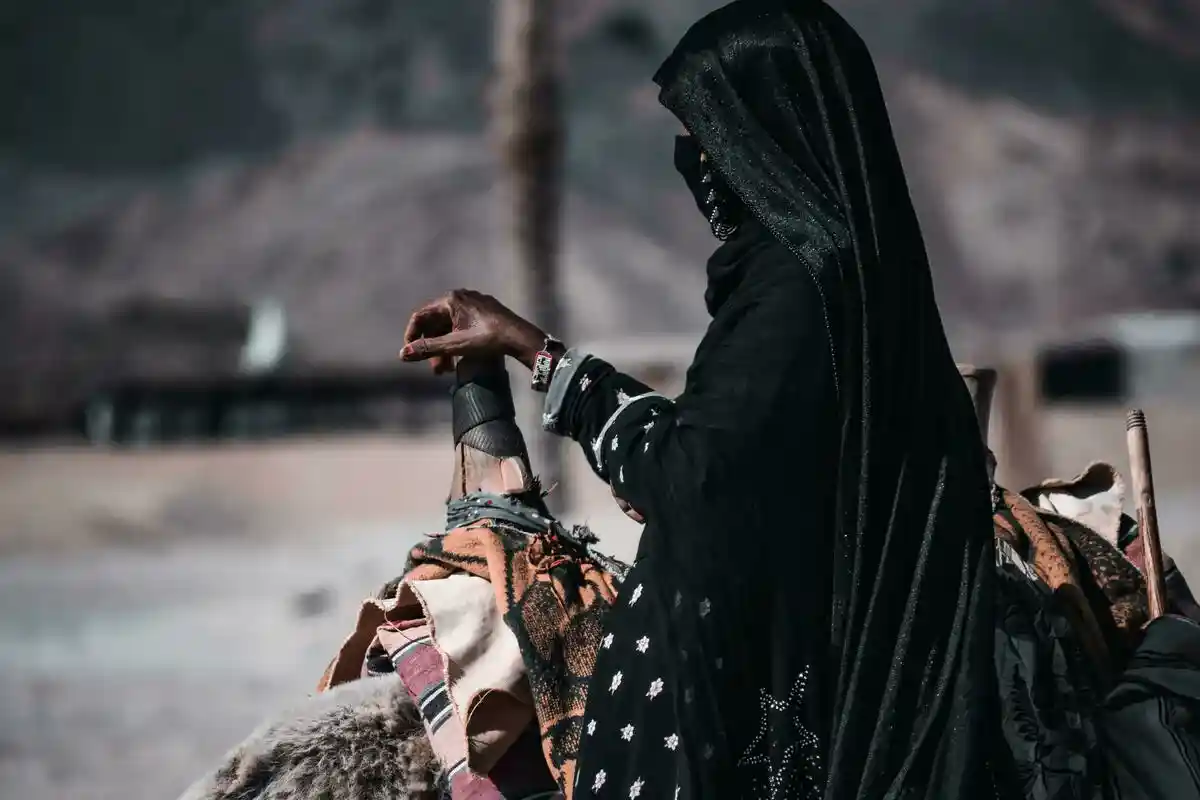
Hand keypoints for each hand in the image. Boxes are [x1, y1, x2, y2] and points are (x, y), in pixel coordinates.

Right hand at [400, 289, 546, 373]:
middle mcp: (460, 296)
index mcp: (450, 300)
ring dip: (444, 348)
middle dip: (432, 348)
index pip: (421, 316)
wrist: (519, 337)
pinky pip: (462, 325)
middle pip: (436, 323)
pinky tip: (459, 358)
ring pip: (450, 326)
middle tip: (435, 370)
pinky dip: (456, 342)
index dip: (412, 336)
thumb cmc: (487, 338)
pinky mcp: (485, 311)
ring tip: (446, 369)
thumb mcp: (455, 345)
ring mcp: (474, 303)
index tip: (411, 354)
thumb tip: (403, 354)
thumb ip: (428, 349)